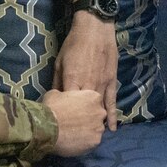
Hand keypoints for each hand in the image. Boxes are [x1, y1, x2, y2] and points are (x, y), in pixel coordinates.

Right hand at [42, 89, 105, 155]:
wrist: (47, 128)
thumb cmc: (51, 108)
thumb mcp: (56, 94)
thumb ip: (65, 95)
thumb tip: (62, 97)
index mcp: (94, 97)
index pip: (95, 102)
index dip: (86, 107)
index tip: (77, 111)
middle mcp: (100, 112)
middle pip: (98, 116)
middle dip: (90, 119)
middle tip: (77, 124)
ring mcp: (99, 128)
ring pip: (96, 130)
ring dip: (89, 132)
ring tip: (75, 135)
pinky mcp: (96, 142)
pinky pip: (92, 142)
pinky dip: (86, 142)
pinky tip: (75, 142)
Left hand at [52, 5, 118, 129]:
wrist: (95, 28)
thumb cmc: (73, 43)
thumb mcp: (59, 61)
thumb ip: (57, 82)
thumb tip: (54, 98)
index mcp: (73, 81)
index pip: (68, 105)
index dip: (64, 117)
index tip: (59, 129)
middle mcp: (89, 85)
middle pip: (84, 111)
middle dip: (80, 124)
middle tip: (75, 138)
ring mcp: (102, 84)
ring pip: (99, 108)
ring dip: (95, 122)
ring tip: (91, 137)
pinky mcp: (112, 81)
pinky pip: (112, 102)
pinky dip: (112, 116)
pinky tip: (111, 129)